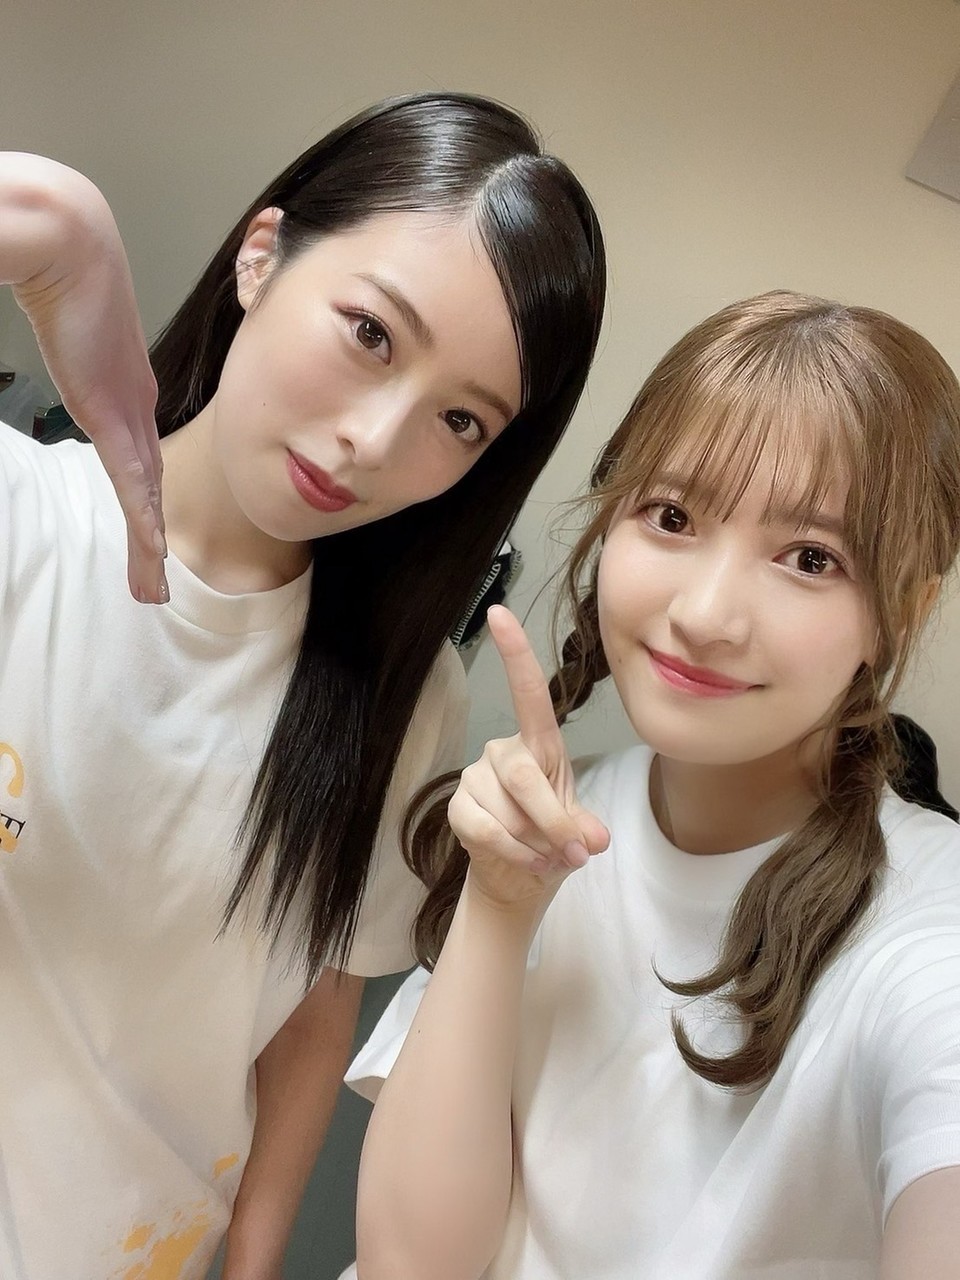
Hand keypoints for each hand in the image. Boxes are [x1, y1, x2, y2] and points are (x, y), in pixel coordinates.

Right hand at [7, 156, 165, 602]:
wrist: (72, 243)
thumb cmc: (62, 266)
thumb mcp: (62, 318)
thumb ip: (64, 343)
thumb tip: (46, 327)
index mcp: (123, 389)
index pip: (138, 457)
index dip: (144, 499)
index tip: (147, 531)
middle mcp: (134, 407)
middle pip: (147, 486)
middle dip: (150, 536)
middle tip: (154, 581)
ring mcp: (127, 412)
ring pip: (144, 495)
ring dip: (148, 545)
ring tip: (153, 589)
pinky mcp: (114, 413)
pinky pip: (132, 479)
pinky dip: (143, 517)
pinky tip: (153, 553)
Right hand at [448, 605, 608, 912]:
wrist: (520, 878)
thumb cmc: (553, 840)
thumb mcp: (580, 831)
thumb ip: (585, 828)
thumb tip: (593, 839)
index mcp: (539, 744)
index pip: (528, 693)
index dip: (515, 654)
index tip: (499, 613)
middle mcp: (503, 752)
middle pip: (523, 775)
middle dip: (552, 819)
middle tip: (574, 853)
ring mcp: (476, 777)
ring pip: (509, 811)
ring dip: (536, 844)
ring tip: (546, 857)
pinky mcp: (457, 807)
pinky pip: (487, 831)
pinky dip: (514, 854)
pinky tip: (526, 863)